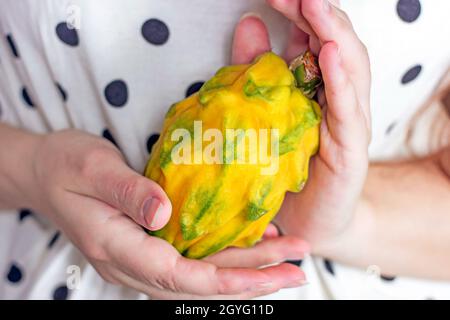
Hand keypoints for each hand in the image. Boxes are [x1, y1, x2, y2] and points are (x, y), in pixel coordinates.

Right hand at [17, 128, 306, 298]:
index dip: (226, 280)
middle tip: (298, 269)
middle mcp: (131, 263)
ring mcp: (139, 258)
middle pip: (198, 285)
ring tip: (287, 261)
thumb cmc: (63, 165)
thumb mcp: (91, 167)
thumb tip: (164, 214)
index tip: (271, 273)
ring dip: (244, 273)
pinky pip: (192, 262)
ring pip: (199, 279)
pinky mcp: (148, 247)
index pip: (177, 275)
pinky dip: (225, 260)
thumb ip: (128, 191)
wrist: (43, 173)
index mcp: (115, 246)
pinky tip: (252, 247)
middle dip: (251, 281)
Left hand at [256, 0, 370, 251]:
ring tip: (315, 7)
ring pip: (349, 68)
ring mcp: (347, 122)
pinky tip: (329, 53)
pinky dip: (340, 79)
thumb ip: (257, 71)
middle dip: (318, 13)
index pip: (314, 37)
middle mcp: (337, 98)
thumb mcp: (264, 113)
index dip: (298, 11)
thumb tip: (249, 23)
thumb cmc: (283, 169)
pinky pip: (347, 109)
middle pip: (336, 44)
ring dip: (333, 34)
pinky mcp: (350, 149)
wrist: (303, 221)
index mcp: (317, 86)